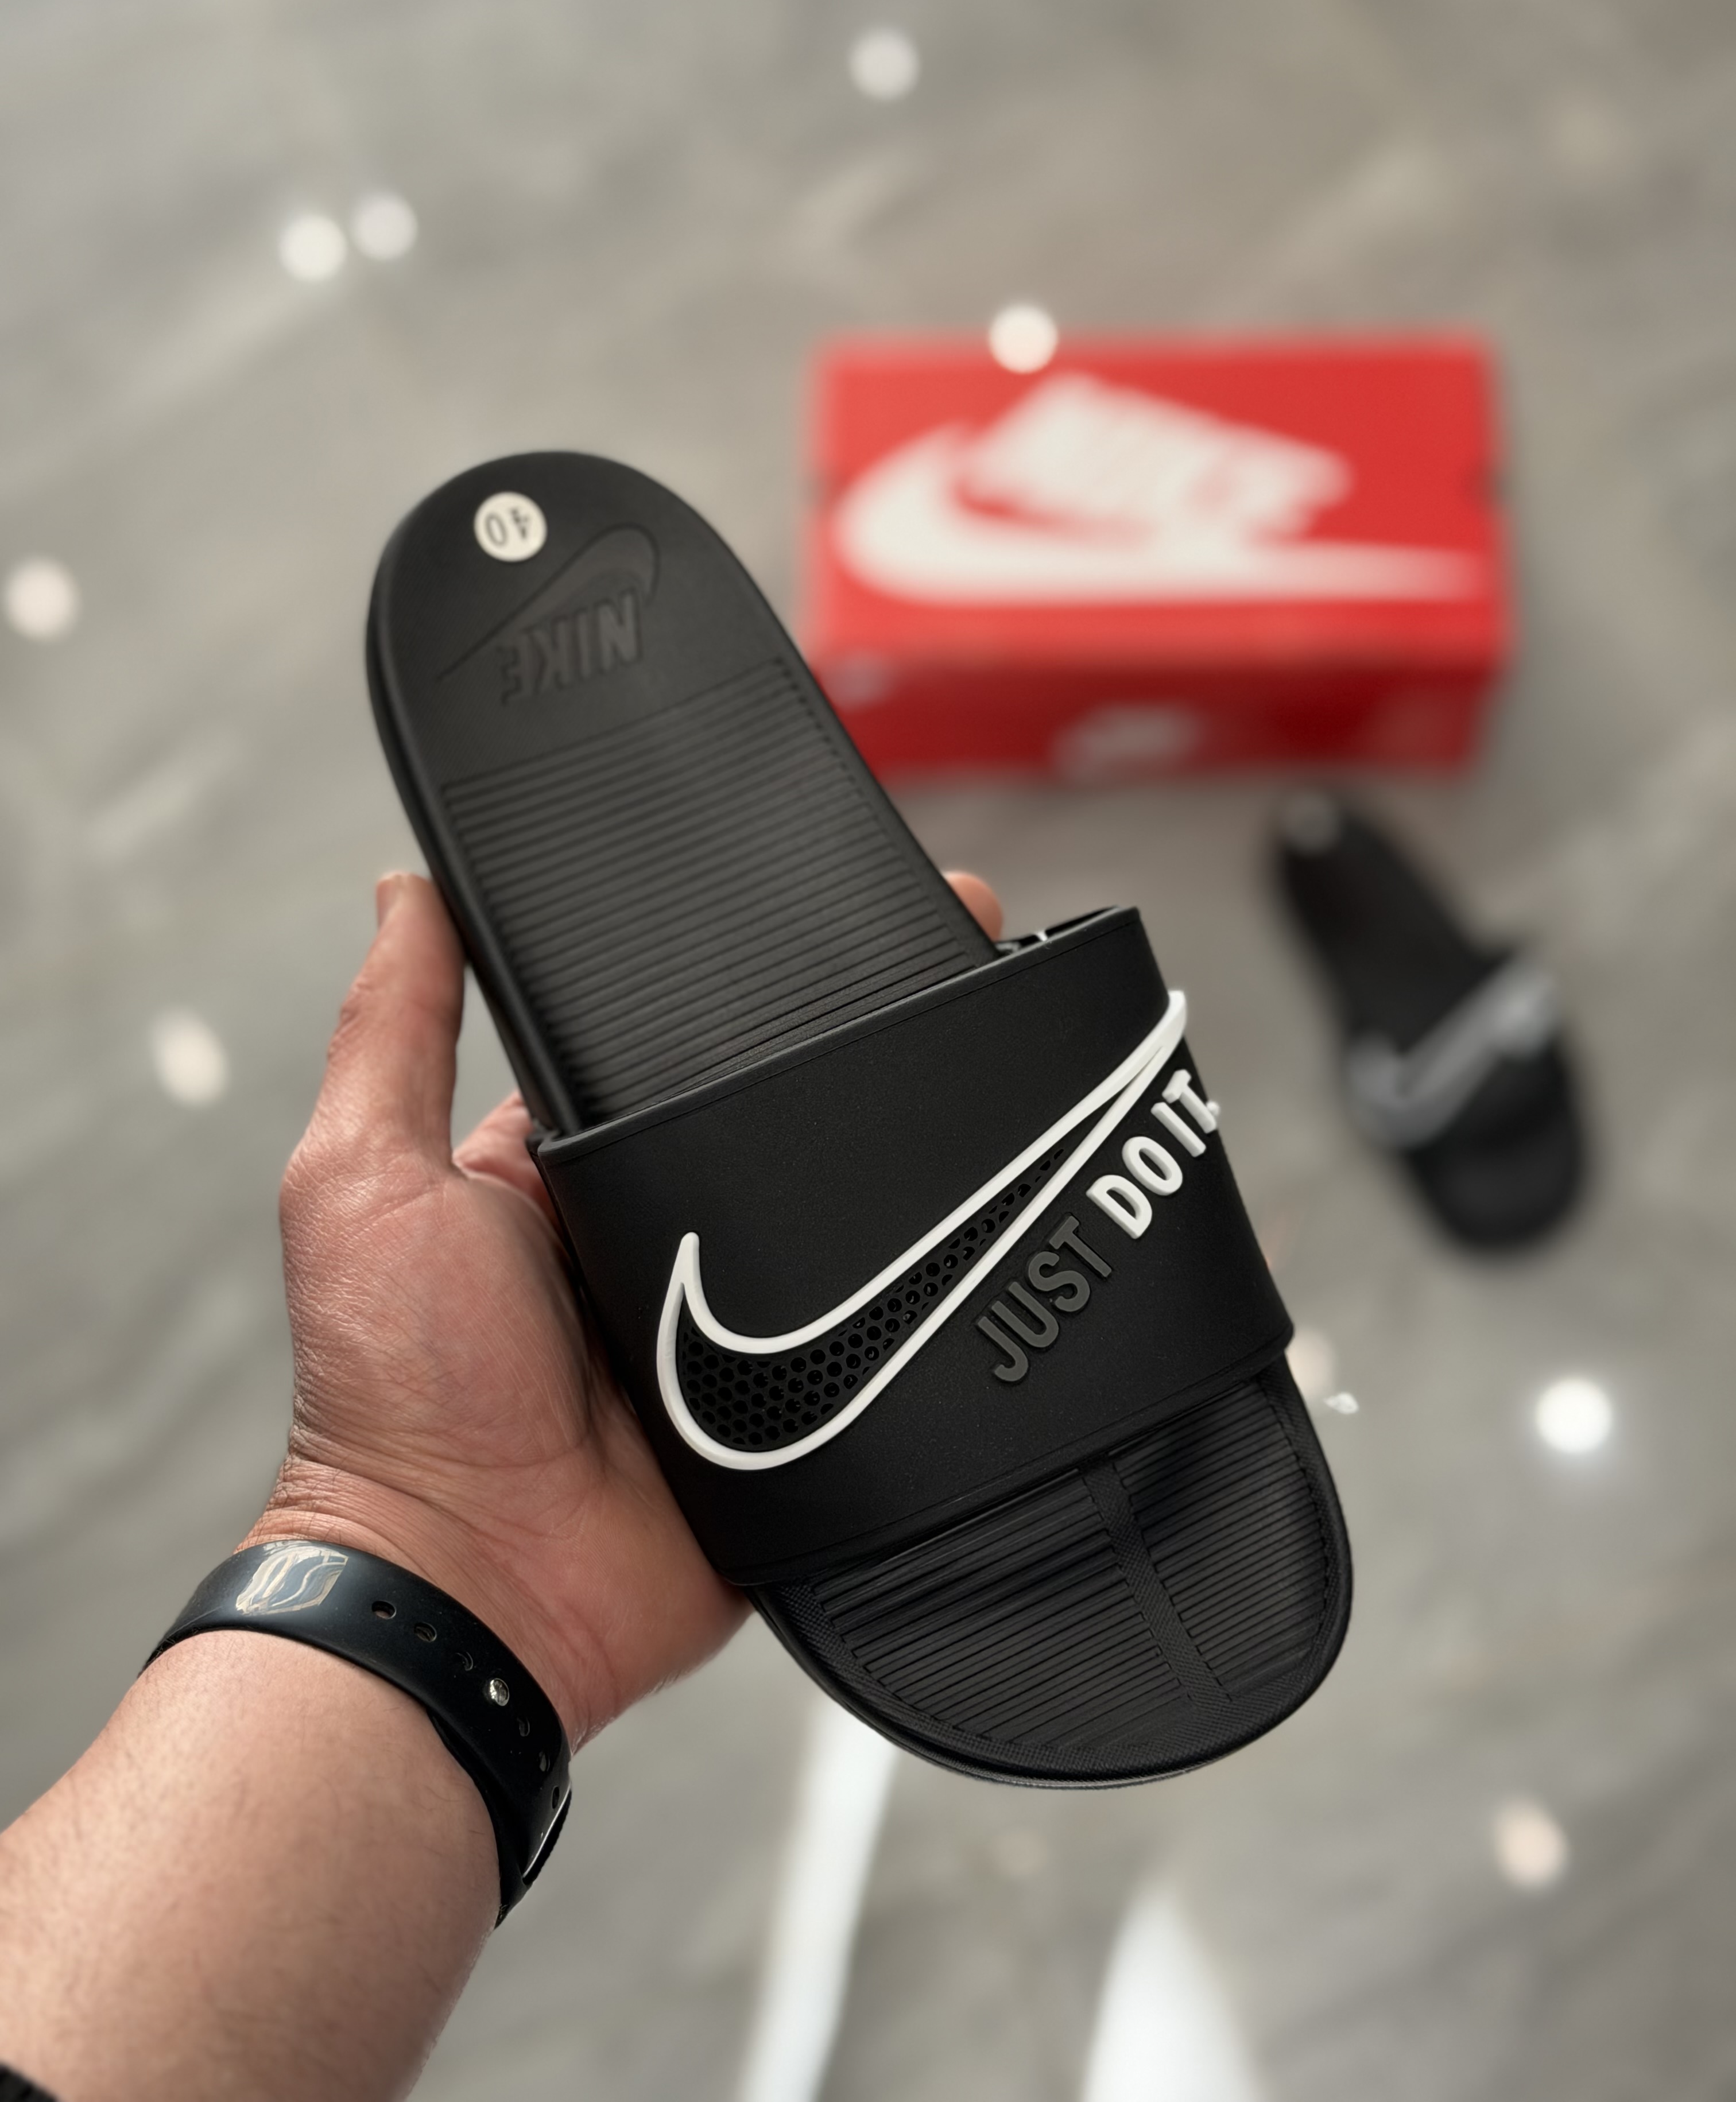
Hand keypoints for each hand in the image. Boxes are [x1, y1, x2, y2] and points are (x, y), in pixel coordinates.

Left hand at [254, 866, 1001, 1742]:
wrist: (478, 1596)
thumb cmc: (393, 1399)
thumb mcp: (362, 1180)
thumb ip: (392, 1033)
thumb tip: (405, 887)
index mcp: (561, 1169)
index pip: (658, 1043)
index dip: (724, 984)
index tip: (805, 906)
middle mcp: (654, 1234)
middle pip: (768, 1120)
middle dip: (846, 1060)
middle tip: (939, 973)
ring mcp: (733, 1323)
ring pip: (841, 1218)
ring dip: (895, 1170)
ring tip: (986, 1074)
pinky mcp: (796, 1408)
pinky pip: (878, 1335)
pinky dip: (918, 1295)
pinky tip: (987, 1218)